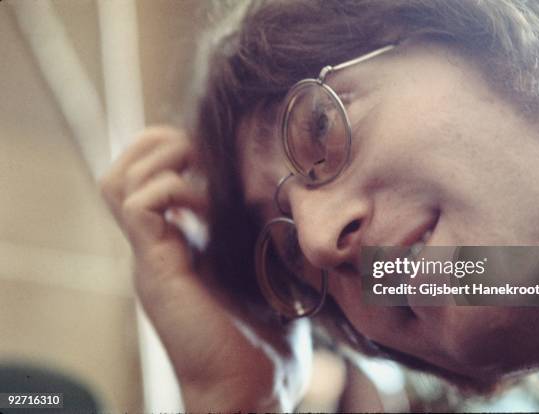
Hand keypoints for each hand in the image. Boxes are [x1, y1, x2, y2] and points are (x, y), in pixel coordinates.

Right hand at [99, 127, 309, 410]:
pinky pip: (138, 206)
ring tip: (199, 171)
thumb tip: (285, 197)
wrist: (251, 388)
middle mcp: (156, 246)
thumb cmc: (266, 335)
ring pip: (117, 181)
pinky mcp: (156, 269)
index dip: (173, 149)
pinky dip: (170, 189)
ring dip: (160, 161)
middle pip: (121, 170)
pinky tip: (205, 205)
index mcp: (177, 244)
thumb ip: (257, 235)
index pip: (148, 177)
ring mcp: (150, 257)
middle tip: (202, 154)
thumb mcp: (263, 269)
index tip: (218, 154)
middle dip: (159, 143)